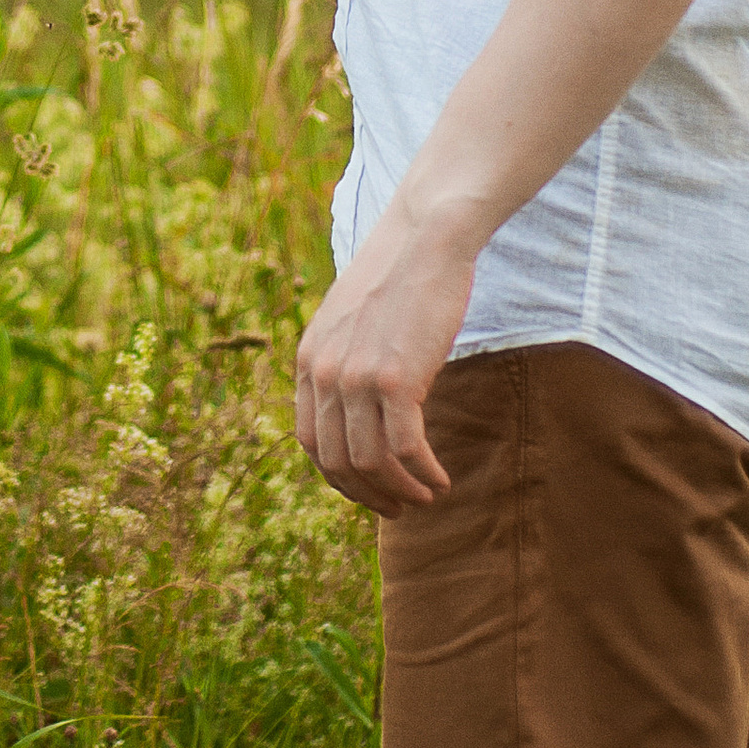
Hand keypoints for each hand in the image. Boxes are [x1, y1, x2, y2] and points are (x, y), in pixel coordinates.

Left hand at [294, 189, 478, 513]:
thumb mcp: (351, 322)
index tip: (368, 490)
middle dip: (368, 495)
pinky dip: (423, 473)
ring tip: (426, 496)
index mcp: (308, 360)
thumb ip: (344, 363)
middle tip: (398, 508)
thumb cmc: (398, 277)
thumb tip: (358, 412)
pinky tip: (441, 479)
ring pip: (370, 462)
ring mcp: (356, 377)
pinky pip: (404, 448)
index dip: (339, 477)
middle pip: (336, 461)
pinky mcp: (396, 378)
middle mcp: (324, 372)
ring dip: (400, 490)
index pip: (311, 442)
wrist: (426, 239)